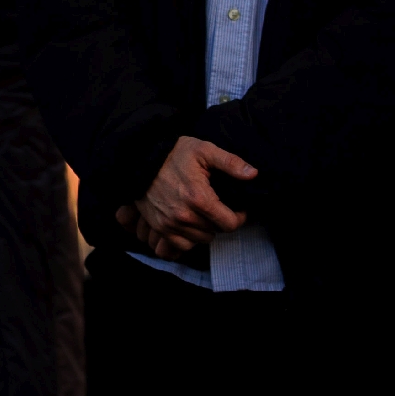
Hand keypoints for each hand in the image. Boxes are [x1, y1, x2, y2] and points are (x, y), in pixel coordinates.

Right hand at [116, 137, 255, 257]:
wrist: (141, 159)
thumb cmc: (175, 153)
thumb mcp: (205, 150)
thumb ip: (231, 163)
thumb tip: (253, 174)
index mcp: (199, 198)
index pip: (230, 224)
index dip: (239, 217)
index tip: (238, 209)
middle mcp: (184, 215)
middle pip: (216, 232)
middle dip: (222, 221)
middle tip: (220, 208)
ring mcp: (170, 224)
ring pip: (200, 240)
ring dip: (206, 229)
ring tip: (205, 214)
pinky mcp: (159, 227)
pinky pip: (181, 245)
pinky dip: (189, 238)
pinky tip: (191, 223)